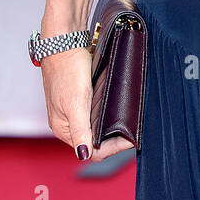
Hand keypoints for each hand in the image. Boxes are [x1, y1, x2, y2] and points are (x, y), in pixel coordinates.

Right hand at [40, 47, 133, 162]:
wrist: (64, 44)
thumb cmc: (67, 71)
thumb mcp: (75, 103)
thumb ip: (80, 130)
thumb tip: (83, 155)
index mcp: (63, 128)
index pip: (91, 151)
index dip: (112, 148)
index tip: (131, 139)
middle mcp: (68, 123)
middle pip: (95, 141)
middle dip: (116, 139)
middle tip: (135, 131)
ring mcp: (75, 111)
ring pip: (97, 127)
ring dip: (113, 128)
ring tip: (132, 122)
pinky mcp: (81, 98)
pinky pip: (97, 113)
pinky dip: (109, 115)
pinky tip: (120, 110)